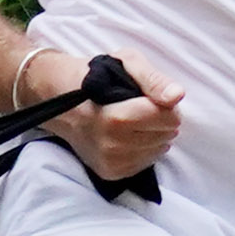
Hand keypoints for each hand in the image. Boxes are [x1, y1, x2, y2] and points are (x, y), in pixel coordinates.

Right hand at [31, 43, 182, 179]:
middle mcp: (111, 145)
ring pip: (158, 151)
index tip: (151, 96)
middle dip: (161, 120)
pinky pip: (145, 163)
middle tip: (141, 107)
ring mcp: (109, 162)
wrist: (57, 100)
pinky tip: (130, 136)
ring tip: (134, 121)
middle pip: (165, 136)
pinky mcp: (109, 173)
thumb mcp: (124, 62)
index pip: (166, 118)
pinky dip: (144, 149)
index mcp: (115, 118)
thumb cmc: (94, 77)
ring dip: (154, 135)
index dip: (167, 105)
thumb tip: (177, 96)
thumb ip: (152, 79)